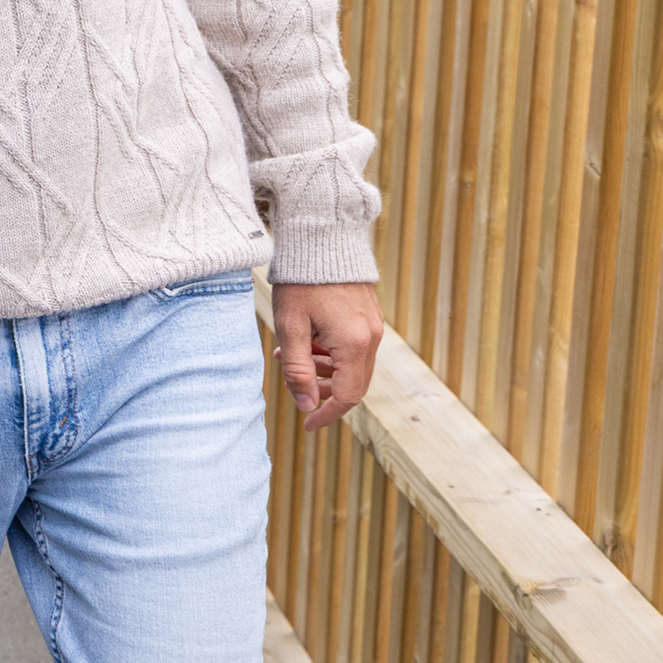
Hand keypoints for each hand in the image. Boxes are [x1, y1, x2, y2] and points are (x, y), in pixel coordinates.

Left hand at [272, 281, 383, 429]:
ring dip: (323, 370)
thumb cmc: (301, 281)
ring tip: (289, 357)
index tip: (306, 424)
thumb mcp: (291, 327)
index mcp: (354, 344)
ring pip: (352, 366)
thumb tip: (305, 405)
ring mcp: (372, 326)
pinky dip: (331, 354)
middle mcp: (371, 338)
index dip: (326, 414)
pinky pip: (353, 347)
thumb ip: (298, 370)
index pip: (347, 396)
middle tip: (293, 385)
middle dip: (322, 391)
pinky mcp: (368, 315)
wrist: (321, 238)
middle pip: (352, 383)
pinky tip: (306, 342)